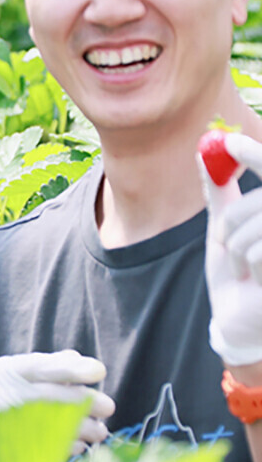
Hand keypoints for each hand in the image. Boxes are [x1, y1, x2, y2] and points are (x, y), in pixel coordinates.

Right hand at [0, 349, 114, 453]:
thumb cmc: (14, 388)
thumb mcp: (28, 370)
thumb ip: (56, 365)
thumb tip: (83, 364)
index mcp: (4, 371)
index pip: (40, 368)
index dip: (70, 370)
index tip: (100, 371)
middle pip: (44, 397)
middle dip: (81, 402)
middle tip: (108, 406)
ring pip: (44, 426)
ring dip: (79, 429)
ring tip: (101, 431)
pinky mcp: (0, 451)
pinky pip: (39, 451)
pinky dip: (64, 447)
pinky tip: (81, 445)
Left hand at [201, 132, 261, 366]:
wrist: (238, 319)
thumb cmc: (235, 272)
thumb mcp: (224, 227)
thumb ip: (221, 191)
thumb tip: (205, 150)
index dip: (254, 155)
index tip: (227, 142)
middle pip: (261, 199)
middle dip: (234, 217)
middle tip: (223, 237)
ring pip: (254, 224)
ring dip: (235, 246)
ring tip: (242, 267)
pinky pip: (256, 251)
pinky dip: (243, 264)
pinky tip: (251, 280)